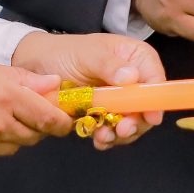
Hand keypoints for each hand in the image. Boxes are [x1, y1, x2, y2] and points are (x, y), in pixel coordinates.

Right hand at [0, 57, 73, 166]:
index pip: (50, 119)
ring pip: (10, 147)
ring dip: (6, 135)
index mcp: (4, 95)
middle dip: (32, 127)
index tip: (63, 120)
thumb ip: (21, 79)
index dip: (61, 122)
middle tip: (16, 111)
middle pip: (33, 137)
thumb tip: (52, 84)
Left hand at [13, 31, 167, 149]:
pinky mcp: (105, 116)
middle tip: (122, 130)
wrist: (37, 67)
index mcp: (135, 58)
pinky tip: (97, 139)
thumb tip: (132, 77)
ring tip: (103, 136)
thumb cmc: (64, 53)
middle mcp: (132, 80)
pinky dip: (107, 137)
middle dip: (136, 122)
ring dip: (120, 133)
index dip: (156, 99)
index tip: (150, 117)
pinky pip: (113, 131)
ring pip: (131, 122)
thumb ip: (109, 64)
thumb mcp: (87, 54)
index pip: (155, 78)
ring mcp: (119, 100)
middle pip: (147, 106)